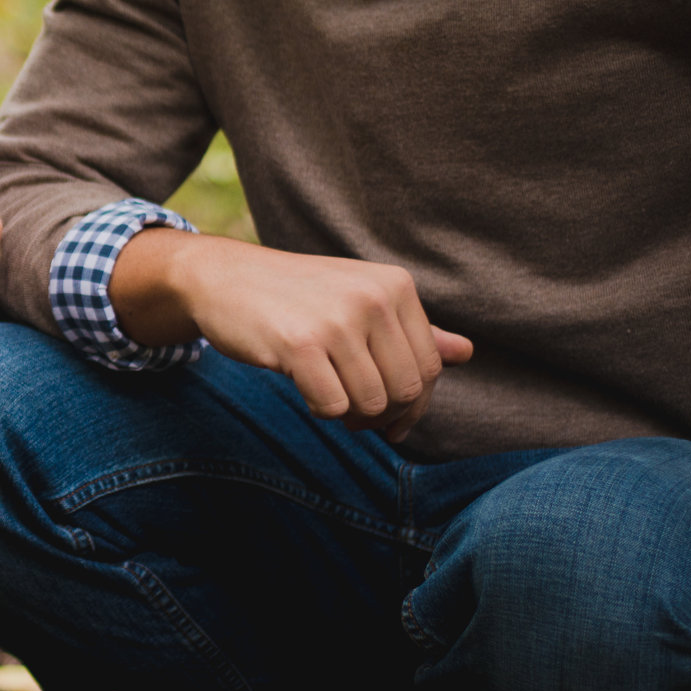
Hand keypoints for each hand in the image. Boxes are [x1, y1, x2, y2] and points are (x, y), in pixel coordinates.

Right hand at [114, 231, 472, 442]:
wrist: (224, 277)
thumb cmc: (296, 294)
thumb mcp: (357, 300)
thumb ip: (410, 330)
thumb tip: (466, 353)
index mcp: (394, 286)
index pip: (430, 367)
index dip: (413, 402)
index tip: (389, 414)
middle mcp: (372, 298)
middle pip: (406, 390)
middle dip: (383, 414)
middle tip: (356, 414)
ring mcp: (336, 320)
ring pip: (371, 403)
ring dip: (350, 414)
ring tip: (328, 396)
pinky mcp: (299, 344)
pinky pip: (332, 406)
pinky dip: (320, 409)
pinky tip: (305, 388)